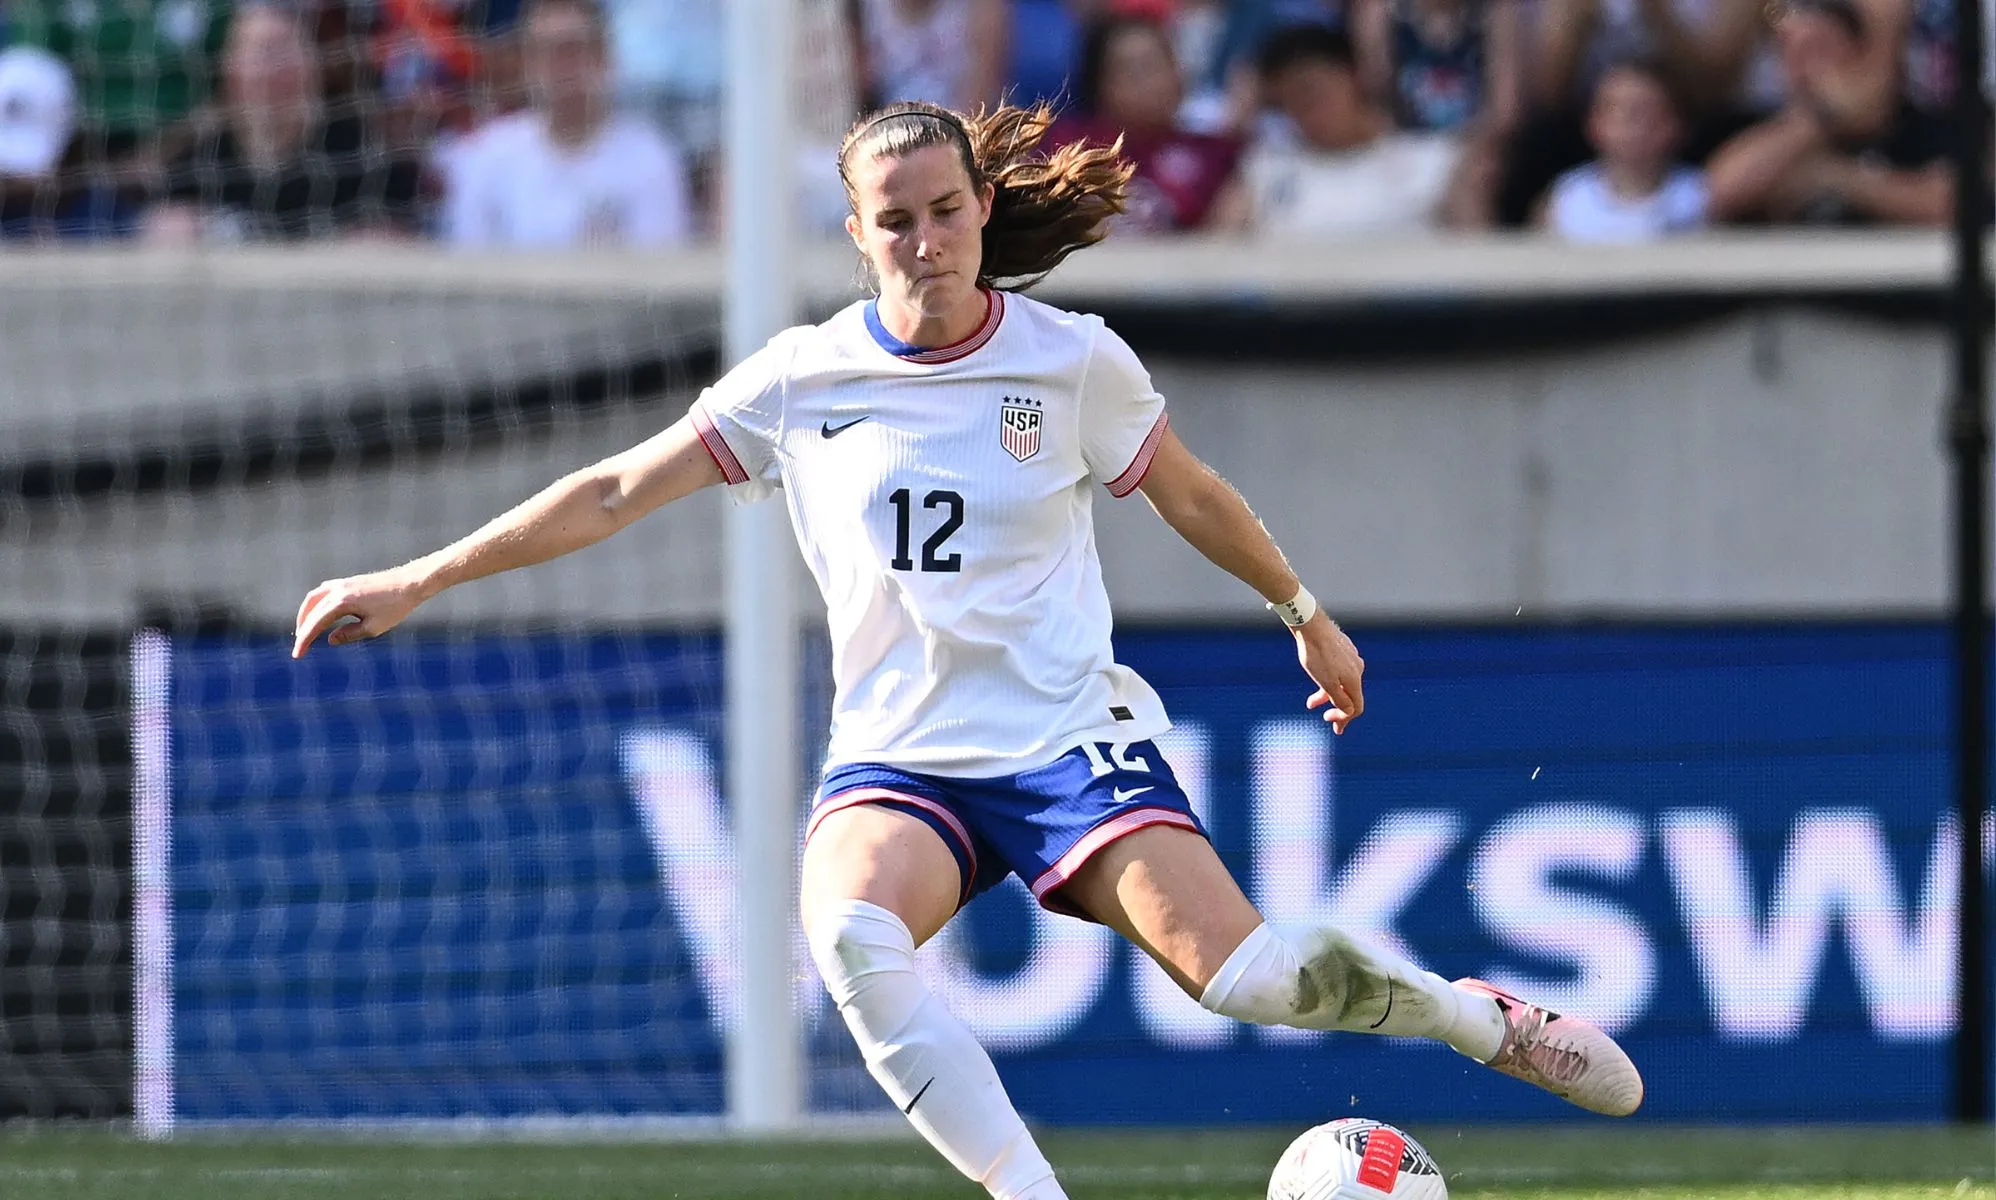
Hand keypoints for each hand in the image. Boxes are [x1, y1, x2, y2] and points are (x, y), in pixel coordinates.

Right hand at [292, 566, 430, 657]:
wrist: (410, 583)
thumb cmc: (395, 607)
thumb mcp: (373, 628)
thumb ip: (349, 635)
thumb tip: (329, 639)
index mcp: (341, 602)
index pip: (315, 623)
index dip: (304, 640)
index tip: (297, 655)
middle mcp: (337, 589)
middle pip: (310, 610)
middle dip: (302, 629)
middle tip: (300, 646)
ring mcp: (342, 583)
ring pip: (314, 598)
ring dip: (306, 615)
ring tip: (304, 631)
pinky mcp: (348, 582)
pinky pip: (323, 592)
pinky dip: (316, 604)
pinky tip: (319, 613)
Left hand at [1295, 613, 1364, 733]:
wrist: (1311, 625)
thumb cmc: (1316, 654)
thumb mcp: (1326, 683)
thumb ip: (1339, 699)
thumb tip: (1349, 712)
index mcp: (1354, 679)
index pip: (1356, 707)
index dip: (1345, 719)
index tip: (1332, 725)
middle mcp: (1357, 669)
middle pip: (1349, 696)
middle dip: (1335, 709)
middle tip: (1324, 718)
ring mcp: (1351, 658)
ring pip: (1342, 683)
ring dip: (1327, 695)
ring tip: (1311, 702)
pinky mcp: (1343, 649)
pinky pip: (1338, 672)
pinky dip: (1328, 681)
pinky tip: (1317, 679)